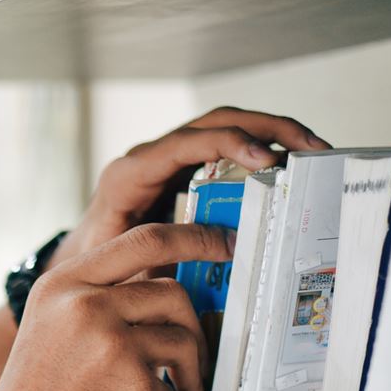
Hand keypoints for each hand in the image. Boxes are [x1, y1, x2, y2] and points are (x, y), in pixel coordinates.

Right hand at [0, 223, 235, 390]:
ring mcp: (108, 339)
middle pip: (172, 290)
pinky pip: (178, 386)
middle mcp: (84, 303)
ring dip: (192, 372)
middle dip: (195, 324)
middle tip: (201, 352)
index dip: (193, 236)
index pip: (142, 240)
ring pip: (183, 337)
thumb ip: (99, 300)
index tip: (223, 241)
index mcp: (63, 284)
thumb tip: (166, 288)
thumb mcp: (53, 330)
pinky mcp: (132, 380)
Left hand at [55, 107, 328, 265]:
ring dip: (271, 132)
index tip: (267, 161)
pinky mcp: (180, 171)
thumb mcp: (127, 264)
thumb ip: (168, 253)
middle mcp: (149, 158)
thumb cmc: (97, 269)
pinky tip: (290, 165)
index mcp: (130, 175)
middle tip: (310, 146)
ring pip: (224, 127)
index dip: (229, 145)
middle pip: (213, 122)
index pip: (185, 144)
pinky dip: (259, 150)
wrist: (78, 267)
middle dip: (266, 127)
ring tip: (312, 150)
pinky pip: (224, 149)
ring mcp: (165, 161)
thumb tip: (224, 248)